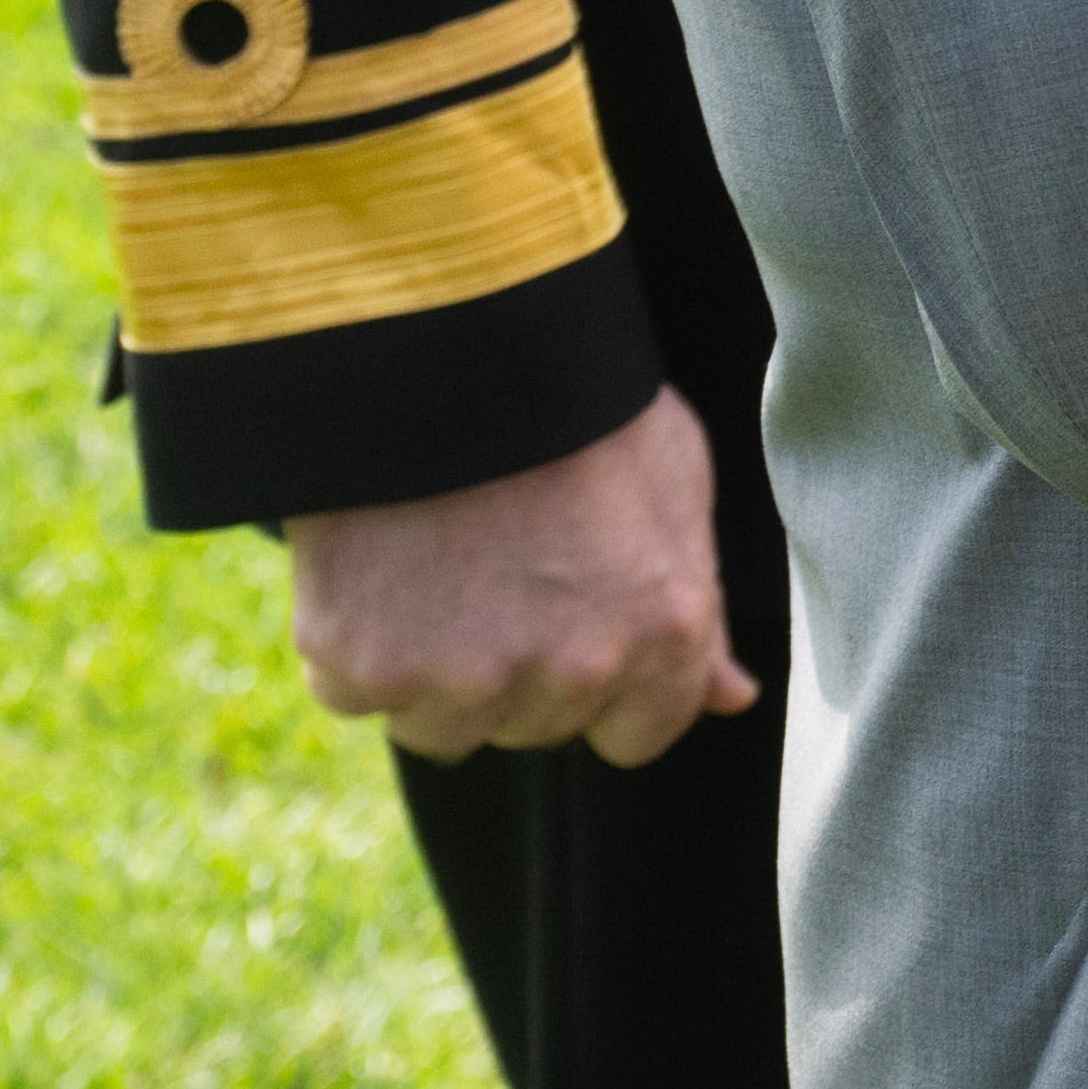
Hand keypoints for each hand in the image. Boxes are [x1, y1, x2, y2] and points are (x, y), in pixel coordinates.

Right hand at [288, 391, 758, 769]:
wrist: (445, 352)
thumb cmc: (577, 410)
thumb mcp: (675, 489)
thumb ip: (700, 608)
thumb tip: (731, 696)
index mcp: (664, 631)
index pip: (639, 736)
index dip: (609, 687)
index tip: (579, 630)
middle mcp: (570, 671)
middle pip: (536, 728)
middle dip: (523, 669)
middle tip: (504, 571)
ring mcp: (461, 678)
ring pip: (444, 727)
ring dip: (436, 672)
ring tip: (442, 570)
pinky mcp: (362, 667)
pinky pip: (356, 695)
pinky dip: (359, 649)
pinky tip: (382, 571)